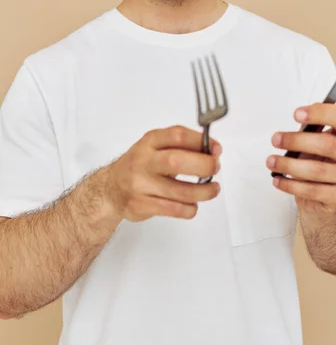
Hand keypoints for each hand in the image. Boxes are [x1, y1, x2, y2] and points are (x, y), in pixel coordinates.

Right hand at [105, 126, 221, 222]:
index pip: (177, 135)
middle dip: (204, 166)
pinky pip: (174, 209)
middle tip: (215, 168)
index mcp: (149, 142)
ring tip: (212, 189)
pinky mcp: (141, 205)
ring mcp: (141, 184)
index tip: (216, 149)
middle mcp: (143, 161)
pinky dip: (190, 208)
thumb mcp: (155, 147)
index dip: (201, 141)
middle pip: (177, 161)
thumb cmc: (140, 165)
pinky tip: (192, 204)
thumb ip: (181, 145)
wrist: (110, 188)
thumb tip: (212, 150)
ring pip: (180, 191)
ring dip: (204, 191)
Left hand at [266, 103, 335, 216]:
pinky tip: (278, 180)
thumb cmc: (318, 162)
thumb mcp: (314, 142)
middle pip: (328, 144)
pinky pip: (313, 191)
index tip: (296, 114)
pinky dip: (291, 185)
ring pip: (318, 170)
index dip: (320, 114)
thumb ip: (308, 130)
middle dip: (297, 141)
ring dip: (289, 165)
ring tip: (271, 161)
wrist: (326, 196)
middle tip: (276, 139)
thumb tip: (299, 117)